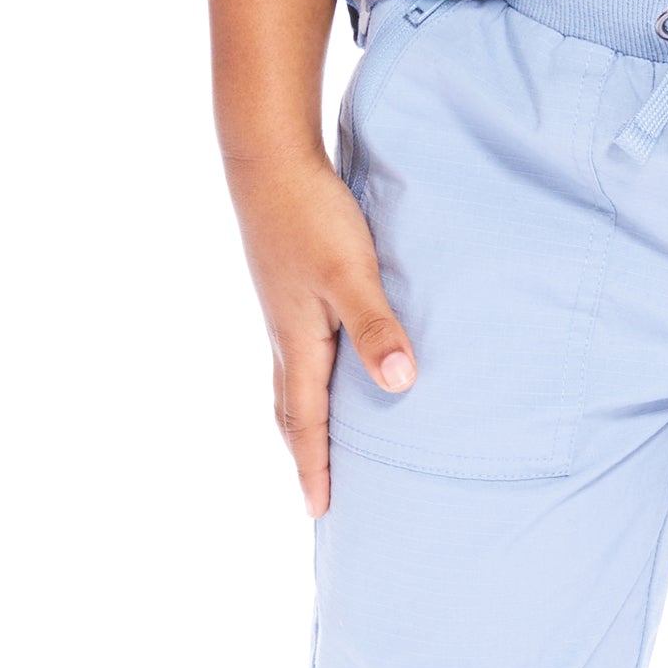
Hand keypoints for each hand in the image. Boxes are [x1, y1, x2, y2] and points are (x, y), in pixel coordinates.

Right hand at [227, 153, 415, 516]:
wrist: (267, 156)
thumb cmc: (310, 214)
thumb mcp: (350, 273)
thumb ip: (376, 327)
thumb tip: (400, 384)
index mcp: (299, 345)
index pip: (307, 425)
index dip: (315, 469)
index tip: (319, 512)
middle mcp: (286, 337)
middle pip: (292, 414)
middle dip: (305, 457)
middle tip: (317, 496)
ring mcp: (286, 313)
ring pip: (293, 385)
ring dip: (305, 422)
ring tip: (321, 449)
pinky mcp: (291, 290)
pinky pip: (300, 355)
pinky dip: (311, 383)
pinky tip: (331, 374)